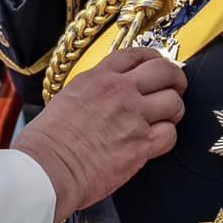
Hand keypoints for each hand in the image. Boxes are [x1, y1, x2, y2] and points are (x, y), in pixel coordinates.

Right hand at [14, 48, 184, 221]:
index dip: (154, 59)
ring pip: (174, 103)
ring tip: (164, 119)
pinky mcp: (140, 145)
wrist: (48, 168)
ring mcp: (133, 117)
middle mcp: (119, 92)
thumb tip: (104, 98)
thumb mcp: (66, 98)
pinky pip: (170, 134)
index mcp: (98, 78)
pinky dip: (167, 137)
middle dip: (175, 79)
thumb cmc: (47, 141)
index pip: (137, 54)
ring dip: (173, 111)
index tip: (157, 67)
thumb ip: (92, 92)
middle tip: (174, 88)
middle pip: (165, 71)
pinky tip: (155, 141)